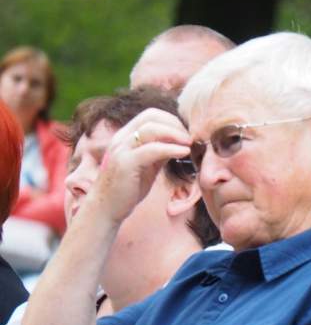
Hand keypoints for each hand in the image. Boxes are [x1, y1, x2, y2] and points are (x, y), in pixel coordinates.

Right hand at [84, 109, 191, 224]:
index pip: (150, 114)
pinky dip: (171, 148)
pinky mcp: (125, 163)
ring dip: (175, 133)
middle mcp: (121, 138)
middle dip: (175, 124)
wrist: (105, 209)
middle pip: (151, 116)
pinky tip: (184, 152)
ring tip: (189, 143)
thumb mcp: (148, 165)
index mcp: (125, 136)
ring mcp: (121, 149)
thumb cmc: (128, 188)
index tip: (186, 132)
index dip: (171, 119)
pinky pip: (151, 150)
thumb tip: (181, 143)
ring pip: (151, 129)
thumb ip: (160, 152)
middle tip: (190, 137)